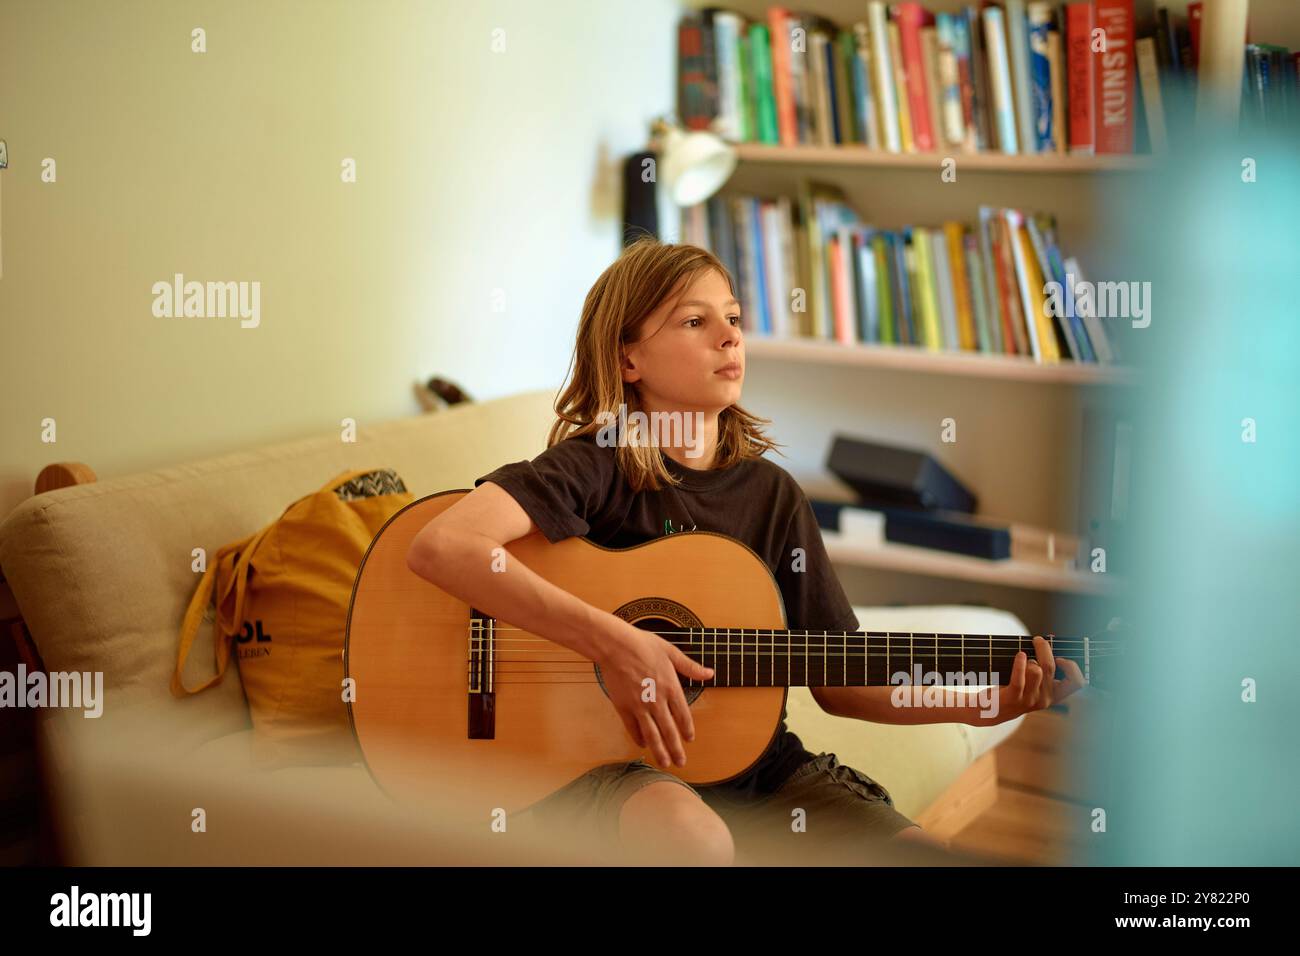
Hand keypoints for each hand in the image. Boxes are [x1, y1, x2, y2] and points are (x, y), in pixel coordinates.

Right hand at [592, 618, 713, 768]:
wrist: (615, 645)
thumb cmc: (642, 644)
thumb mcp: (671, 652)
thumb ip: (690, 667)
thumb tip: (710, 673)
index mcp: (671, 687)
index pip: (683, 715)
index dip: (687, 729)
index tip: (689, 739)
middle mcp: (657, 700)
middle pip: (669, 731)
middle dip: (676, 749)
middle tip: (681, 763)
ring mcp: (639, 705)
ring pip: (652, 734)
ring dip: (659, 750)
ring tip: (665, 763)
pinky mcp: (623, 707)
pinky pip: (632, 728)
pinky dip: (638, 738)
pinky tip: (643, 745)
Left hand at [984, 635, 1086, 723]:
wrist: (989, 711)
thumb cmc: (1012, 690)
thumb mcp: (1033, 682)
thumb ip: (1043, 666)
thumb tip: (1049, 639)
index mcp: (1054, 696)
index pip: (1077, 683)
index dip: (1072, 667)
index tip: (1059, 657)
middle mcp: (1045, 700)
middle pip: (1050, 667)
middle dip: (1044, 648)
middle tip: (1037, 640)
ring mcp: (1029, 700)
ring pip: (1036, 670)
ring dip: (1029, 658)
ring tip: (1022, 657)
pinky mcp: (1013, 698)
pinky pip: (1020, 677)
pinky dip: (1020, 663)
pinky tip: (1019, 655)